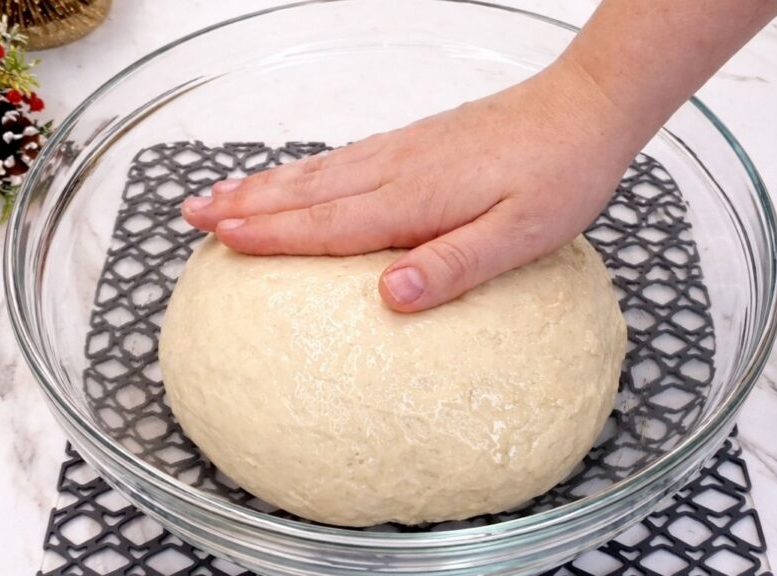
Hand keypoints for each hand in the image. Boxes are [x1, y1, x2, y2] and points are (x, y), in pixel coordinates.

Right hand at [182, 59, 637, 312]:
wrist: (585, 108)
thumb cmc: (560, 174)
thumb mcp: (521, 235)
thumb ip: (453, 266)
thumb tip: (388, 297)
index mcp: (416, 198)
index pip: (327, 223)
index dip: (271, 233)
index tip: (220, 238)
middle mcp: (397, 168)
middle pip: (306, 192)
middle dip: (246, 203)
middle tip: (191, 214)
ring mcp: (404, 150)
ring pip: (318, 171)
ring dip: (264, 184)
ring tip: (220, 192)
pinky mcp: (417, 142)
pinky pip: (343, 158)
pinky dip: (304, 169)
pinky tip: (294, 177)